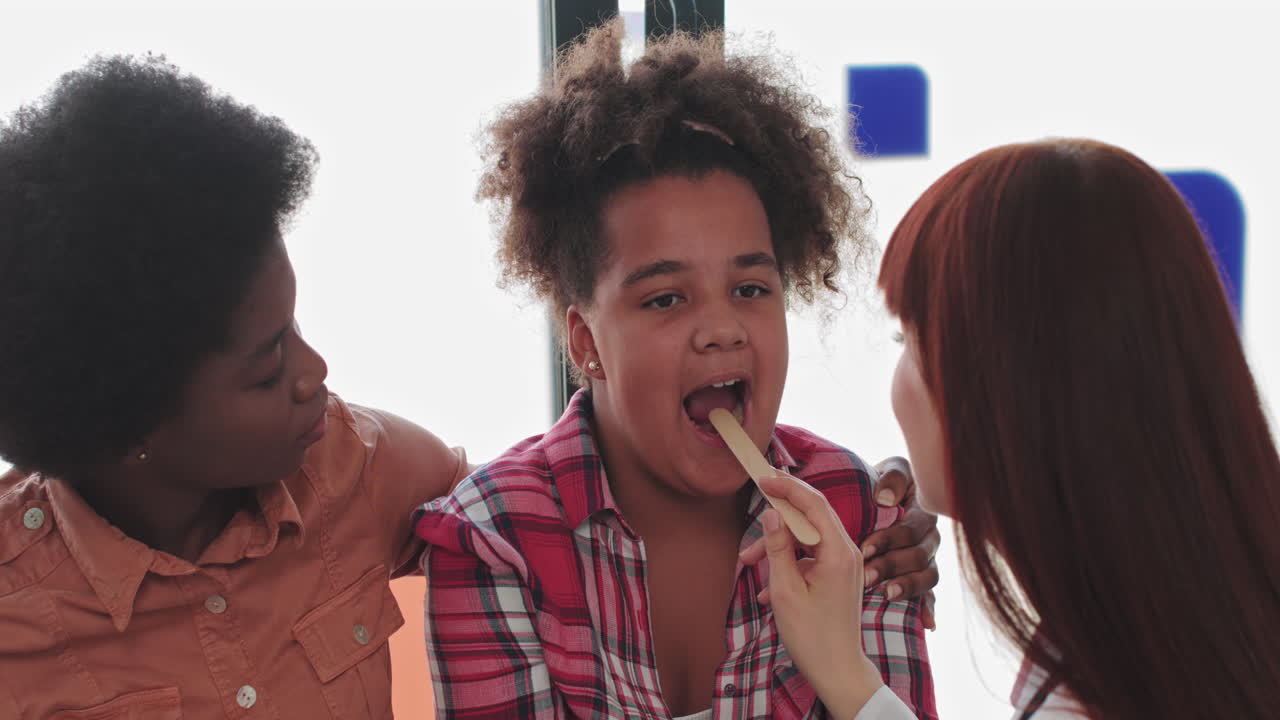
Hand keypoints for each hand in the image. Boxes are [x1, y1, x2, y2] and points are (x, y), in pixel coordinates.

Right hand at [739, 474, 885, 719]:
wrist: (838, 670)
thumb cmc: (813, 636)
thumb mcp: (786, 591)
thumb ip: (778, 548)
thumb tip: (772, 515)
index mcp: (838, 553)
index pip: (814, 504)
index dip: (787, 487)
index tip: (763, 478)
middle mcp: (847, 553)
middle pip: (811, 516)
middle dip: (778, 516)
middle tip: (755, 504)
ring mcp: (845, 564)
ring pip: (806, 537)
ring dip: (777, 545)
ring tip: (747, 564)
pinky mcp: (839, 574)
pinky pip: (810, 555)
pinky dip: (788, 563)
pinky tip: (769, 589)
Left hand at [862, 457, 939, 628]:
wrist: (881, 495)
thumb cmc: (885, 481)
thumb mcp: (891, 471)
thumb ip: (892, 479)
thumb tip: (884, 500)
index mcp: (923, 510)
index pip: (912, 528)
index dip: (890, 539)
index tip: (865, 549)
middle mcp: (930, 535)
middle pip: (918, 554)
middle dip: (891, 565)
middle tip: (866, 577)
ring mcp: (929, 557)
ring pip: (927, 575)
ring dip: (906, 586)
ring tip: (884, 595)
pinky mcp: (923, 576)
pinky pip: (931, 596)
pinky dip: (929, 609)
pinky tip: (928, 624)